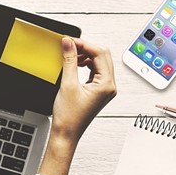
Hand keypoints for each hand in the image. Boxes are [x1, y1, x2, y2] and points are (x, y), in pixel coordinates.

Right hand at [38, 37, 116, 174]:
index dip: (84, 44)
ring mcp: (104, 89)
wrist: (66, 134)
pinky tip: (75, 64)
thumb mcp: (68, 84)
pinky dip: (85, 64)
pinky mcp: (98, 91)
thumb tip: (68, 43)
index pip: (100, 54)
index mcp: (107, 85)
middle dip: (86, 48)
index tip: (70, 40)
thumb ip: (69, 60)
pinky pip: (95, 70)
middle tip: (70, 44)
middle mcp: (109, 86)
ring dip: (85, 55)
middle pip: (102, 56)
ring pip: (99, 62)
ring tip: (70, 54)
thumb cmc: (69, 117)